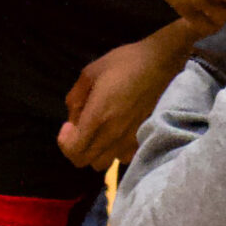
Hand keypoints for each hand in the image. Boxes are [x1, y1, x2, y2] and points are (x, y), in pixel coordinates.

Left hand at [58, 29, 192, 168]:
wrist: (160, 63)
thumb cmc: (124, 63)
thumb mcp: (90, 72)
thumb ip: (75, 97)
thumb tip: (73, 117)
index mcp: (98, 116)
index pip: (74, 150)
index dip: (64, 141)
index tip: (69, 125)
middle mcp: (113, 134)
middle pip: (85, 161)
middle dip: (75, 148)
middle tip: (79, 128)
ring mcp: (129, 138)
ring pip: (103, 163)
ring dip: (94, 152)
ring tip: (97, 133)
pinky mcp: (142, 137)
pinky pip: (123, 158)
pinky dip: (114, 151)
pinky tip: (116, 135)